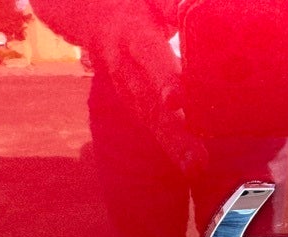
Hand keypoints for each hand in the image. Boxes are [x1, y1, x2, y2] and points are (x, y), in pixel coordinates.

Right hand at [92, 3, 207, 176]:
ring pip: (148, 119)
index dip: (162, 78)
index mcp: (131, 35)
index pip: (148, 57)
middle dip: (172, 132)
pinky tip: (188, 163)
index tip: (177, 101)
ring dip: (172, 146)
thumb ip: (171, 4)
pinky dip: (169, 145)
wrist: (92, 11)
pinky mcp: (134, 101)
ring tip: (195, 168)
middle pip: (148, 102)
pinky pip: (150, 124)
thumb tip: (194, 11)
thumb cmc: (135, 2)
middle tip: (196, 160)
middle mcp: (125, 67)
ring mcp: (127, 89)